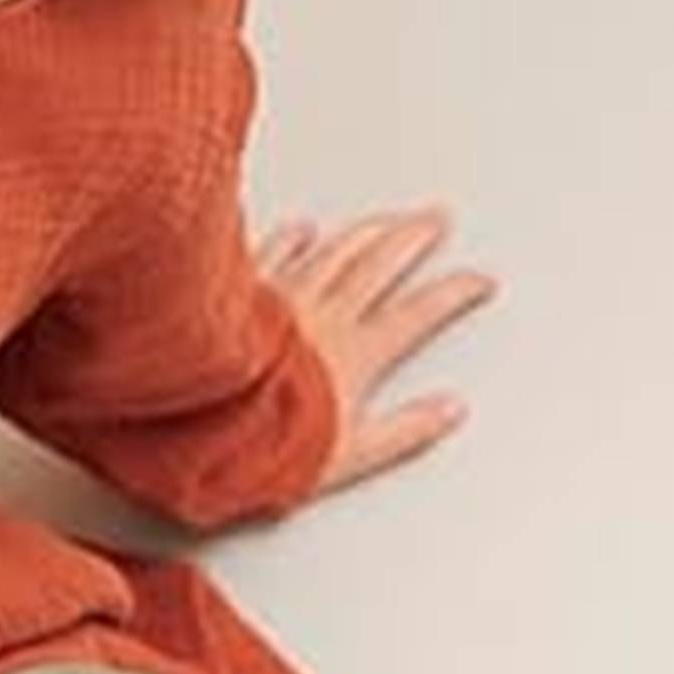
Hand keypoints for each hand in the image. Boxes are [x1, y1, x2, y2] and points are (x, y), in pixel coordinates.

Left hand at [256, 204, 497, 498]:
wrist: (194, 423)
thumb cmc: (262, 444)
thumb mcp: (348, 456)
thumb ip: (404, 431)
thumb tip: (448, 411)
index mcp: (352, 356)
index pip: (416, 315)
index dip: (453, 293)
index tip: (479, 279)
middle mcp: (321, 318)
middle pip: (378, 266)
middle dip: (413, 238)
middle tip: (437, 218)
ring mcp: (281, 300)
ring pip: (332, 252)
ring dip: (365, 230)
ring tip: (387, 217)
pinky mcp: (241, 298)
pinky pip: (273, 255)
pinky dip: (294, 238)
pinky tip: (304, 226)